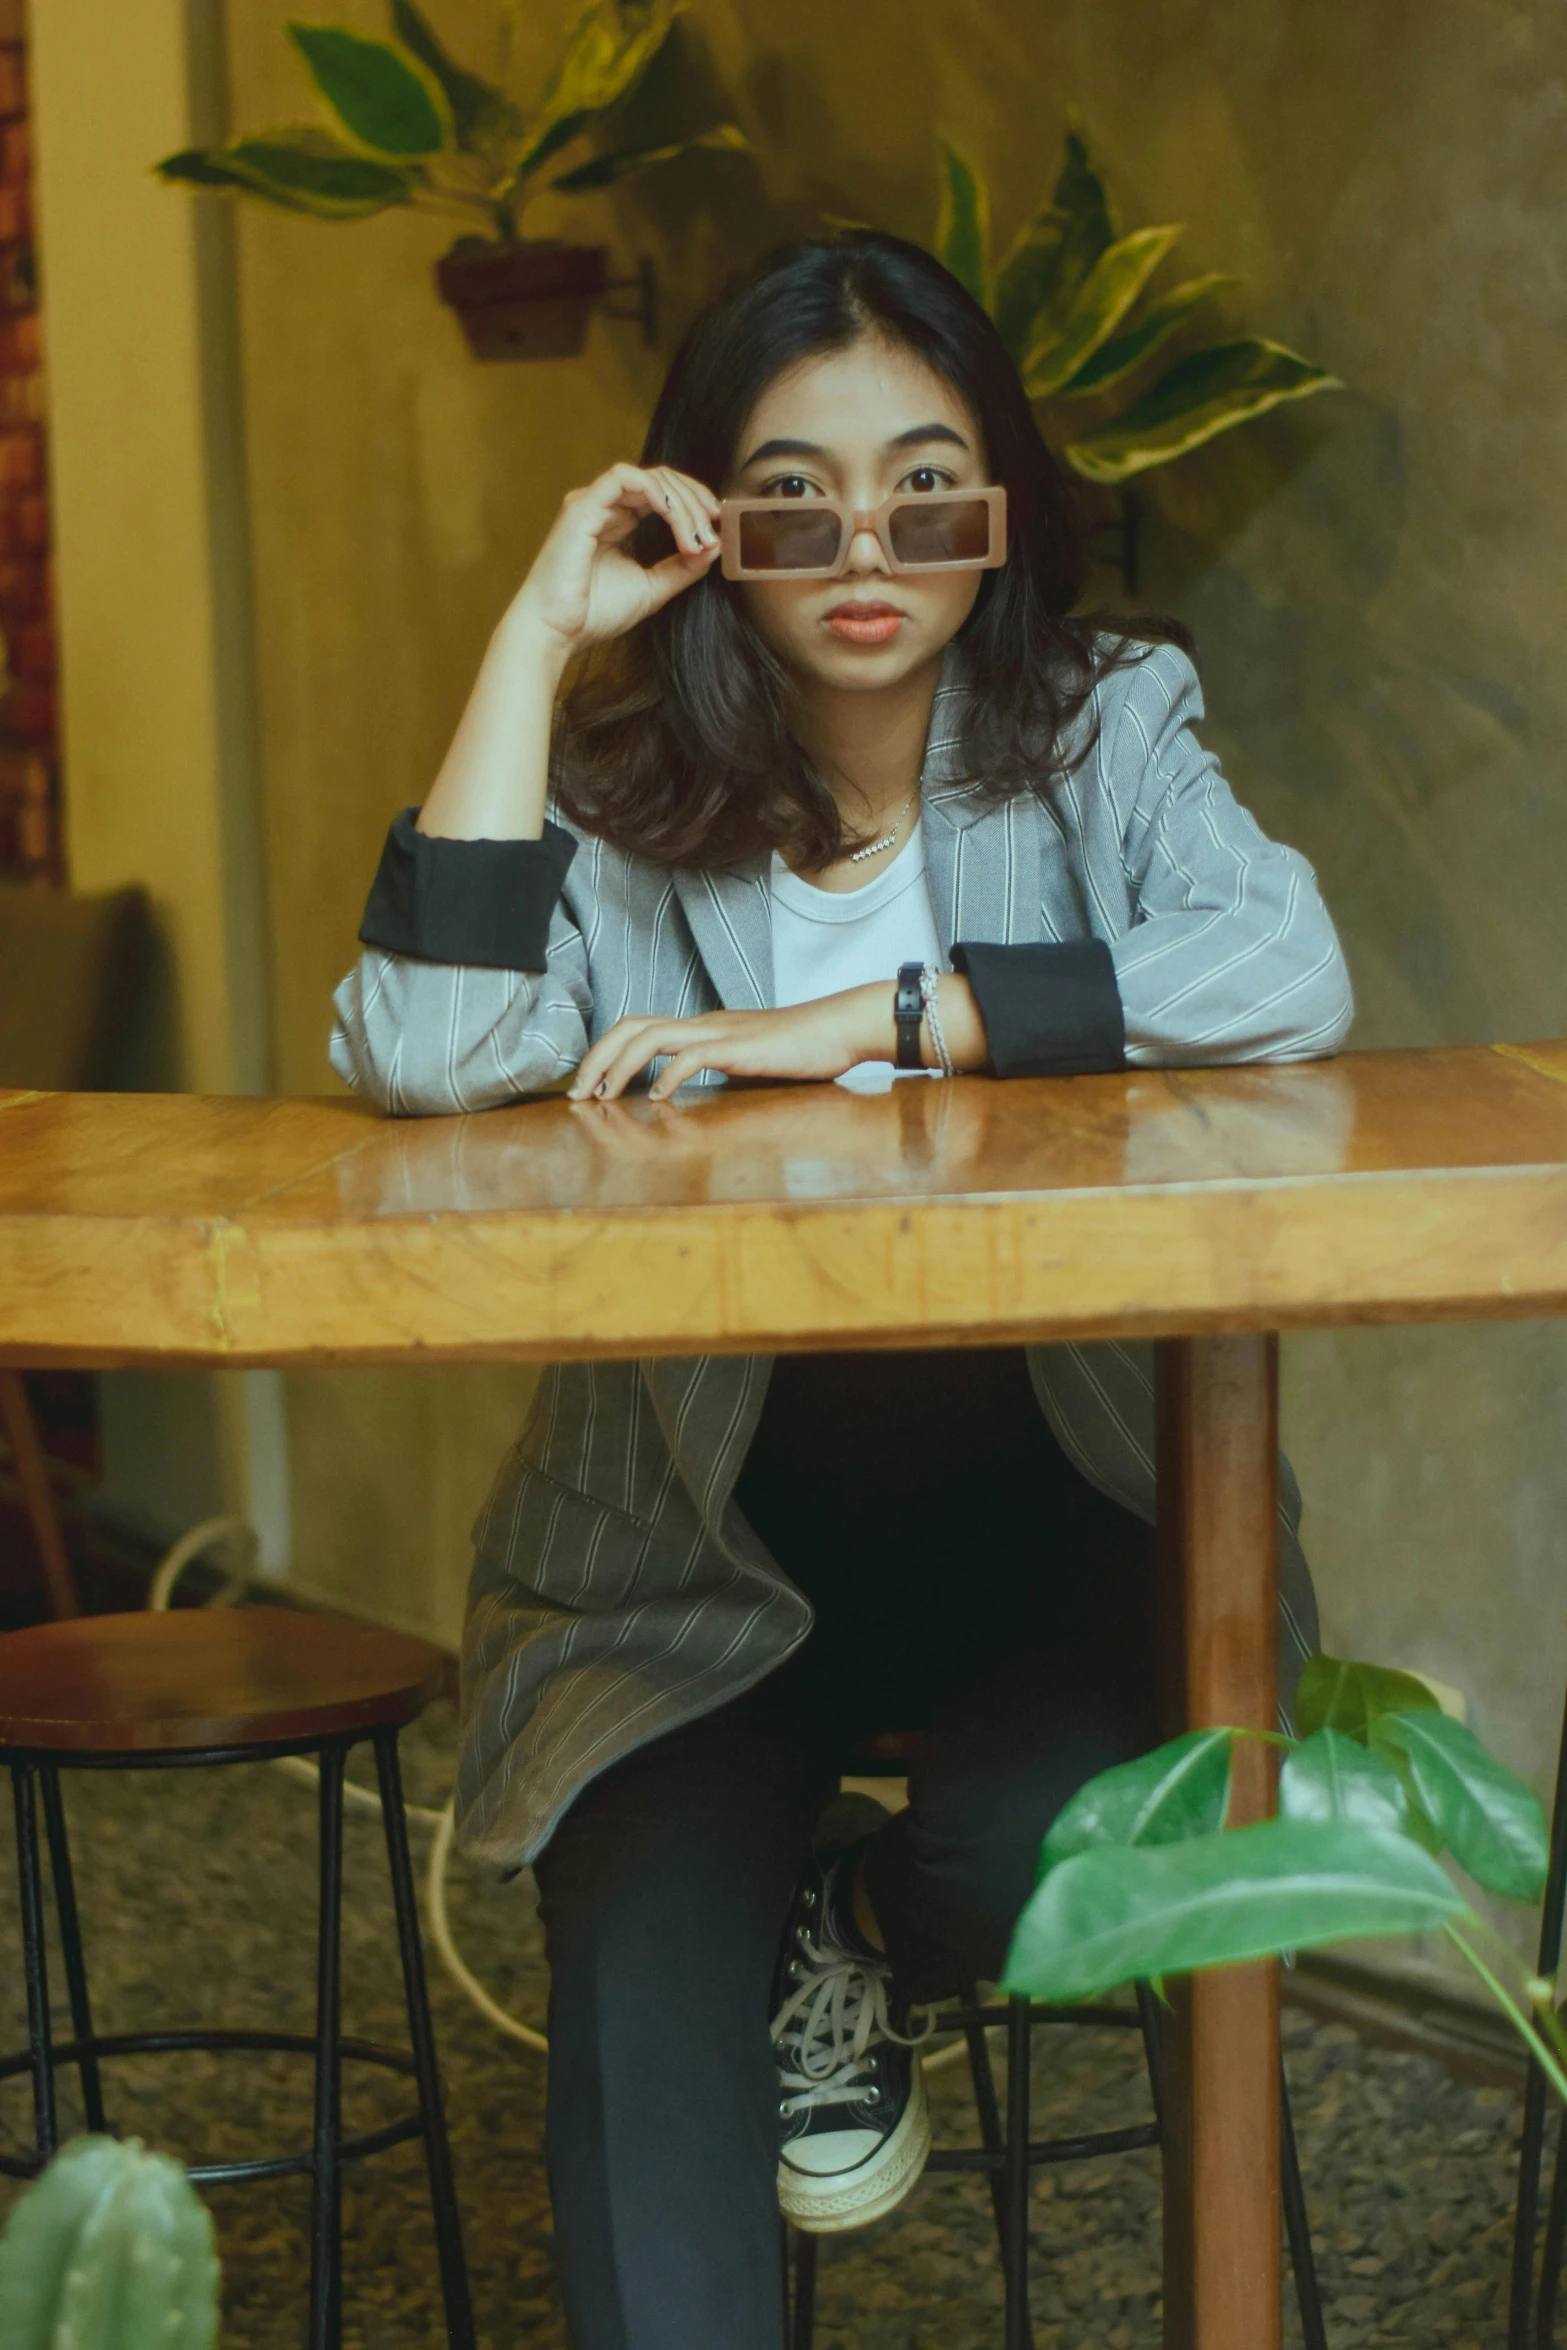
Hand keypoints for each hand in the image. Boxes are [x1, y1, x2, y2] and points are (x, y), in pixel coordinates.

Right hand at [510, 461, 720, 664]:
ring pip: (648, 478)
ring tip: (695, 533)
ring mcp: (592, 502)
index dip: (694, 502)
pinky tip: (673, 516)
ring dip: (680, 501)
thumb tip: (714, 545)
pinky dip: (655, 493)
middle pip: (661, 480)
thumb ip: (682, 568)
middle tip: (711, 530)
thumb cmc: (594, 614)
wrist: (557, 632)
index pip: (662, 493)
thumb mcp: (653, 588)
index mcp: (618, 520)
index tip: (716, 525)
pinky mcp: (582, 506)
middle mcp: (604, 505)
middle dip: (694, 501)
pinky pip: (624, 479)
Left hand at [568, 986, 894, 1102]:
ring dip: (618, 1067)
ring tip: (601, 1097)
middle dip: (597, 1058)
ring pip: (649, 1036)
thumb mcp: (747, 1063)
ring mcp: (718, 1032)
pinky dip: (666, 1076)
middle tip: (576, 1095)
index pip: (638, 1028)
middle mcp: (701, 1024)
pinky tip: (656, 1098)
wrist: (839, 1029)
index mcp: (701, 1028)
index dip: (606, 1054)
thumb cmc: (800, 1049)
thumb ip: (718, 1072)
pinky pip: (690, 1056)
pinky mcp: (737, 1048)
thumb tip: (691, 1092)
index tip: (589, 1088)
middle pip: (631, 1026)